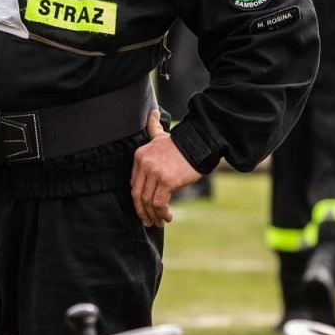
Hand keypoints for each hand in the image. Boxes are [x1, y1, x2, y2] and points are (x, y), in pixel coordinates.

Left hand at [130, 109, 199, 228]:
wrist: (200, 144)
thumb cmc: (182, 143)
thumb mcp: (162, 134)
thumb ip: (153, 127)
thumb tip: (152, 112)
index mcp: (140, 156)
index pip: (134, 183)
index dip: (138, 199)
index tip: (144, 209)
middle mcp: (144, 164)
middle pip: (138, 194)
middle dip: (142, 211)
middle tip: (149, 221)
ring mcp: (154, 172)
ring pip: (148, 201)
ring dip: (153, 215)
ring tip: (160, 222)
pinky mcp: (166, 181)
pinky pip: (159, 203)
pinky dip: (162, 213)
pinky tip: (168, 217)